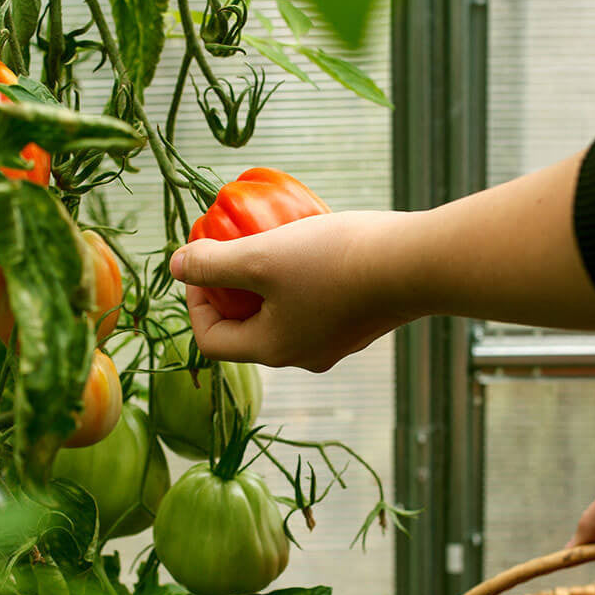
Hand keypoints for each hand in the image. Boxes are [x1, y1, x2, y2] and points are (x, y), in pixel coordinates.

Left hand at [170, 210, 413, 371]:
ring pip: (284, 311)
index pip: (212, 341)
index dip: (194, 303)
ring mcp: (337, 341)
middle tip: (231, 246)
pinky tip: (312, 240)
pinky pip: (318, 301)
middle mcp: (304, 356)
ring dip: (269, 279)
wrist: (418, 262)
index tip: (199, 263)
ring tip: (271, 238)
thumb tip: (175, 265)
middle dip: (231, 287)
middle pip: (248, 327)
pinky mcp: (363, 319)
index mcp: (273, 350)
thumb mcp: (261, 256)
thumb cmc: (334, 261)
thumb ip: (212, 264)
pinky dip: (303, 276)